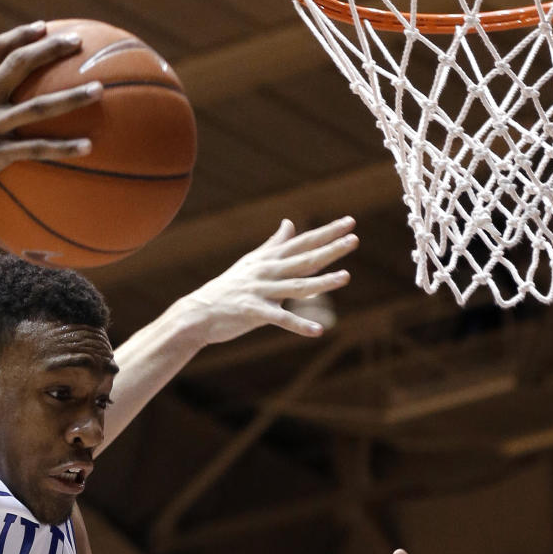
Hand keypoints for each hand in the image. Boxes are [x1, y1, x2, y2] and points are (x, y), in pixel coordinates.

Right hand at [0, 22, 102, 211]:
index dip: (20, 35)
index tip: (44, 26)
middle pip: (19, 65)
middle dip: (50, 49)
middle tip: (79, 43)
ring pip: (37, 106)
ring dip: (71, 97)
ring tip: (99, 90)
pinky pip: (36, 149)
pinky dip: (63, 148)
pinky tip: (88, 147)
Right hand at [177, 217, 357, 341]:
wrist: (198, 312)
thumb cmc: (227, 288)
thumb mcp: (251, 262)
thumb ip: (274, 244)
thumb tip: (290, 222)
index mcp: (269, 259)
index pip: (303, 242)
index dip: (327, 233)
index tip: (349, 223)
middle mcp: (266, 271)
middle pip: (304, 259)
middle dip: (330, 249)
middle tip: (353, 240)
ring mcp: (260, 291)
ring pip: (297, 286)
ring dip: (322, 283)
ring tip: (345, 277)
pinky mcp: (253, 312)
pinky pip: (281, 319)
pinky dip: (299, 325)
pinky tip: (318, 331)